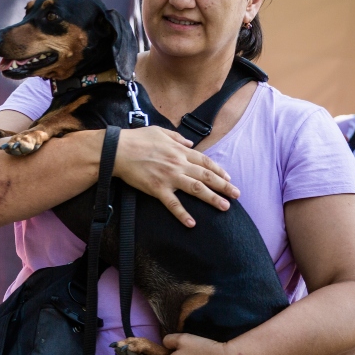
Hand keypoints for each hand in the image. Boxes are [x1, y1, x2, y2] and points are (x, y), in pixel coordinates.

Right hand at [114, 127, 237, 226]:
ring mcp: (169, 177)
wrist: (117, 150)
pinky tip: (191, 223)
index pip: (205, 161)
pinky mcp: (157, 189)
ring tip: (225, 206)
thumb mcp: (159, 132)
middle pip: (206, 176)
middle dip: (224, 186)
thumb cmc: (136, 139)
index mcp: (179, 151)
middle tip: (237, 195)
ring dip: (212, 198)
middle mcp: (178, 164)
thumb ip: (177, 138)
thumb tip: (190, 143)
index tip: (228, 178)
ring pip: (196, 189)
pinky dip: (182, 214)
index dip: (218, 170)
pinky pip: (172, 203)